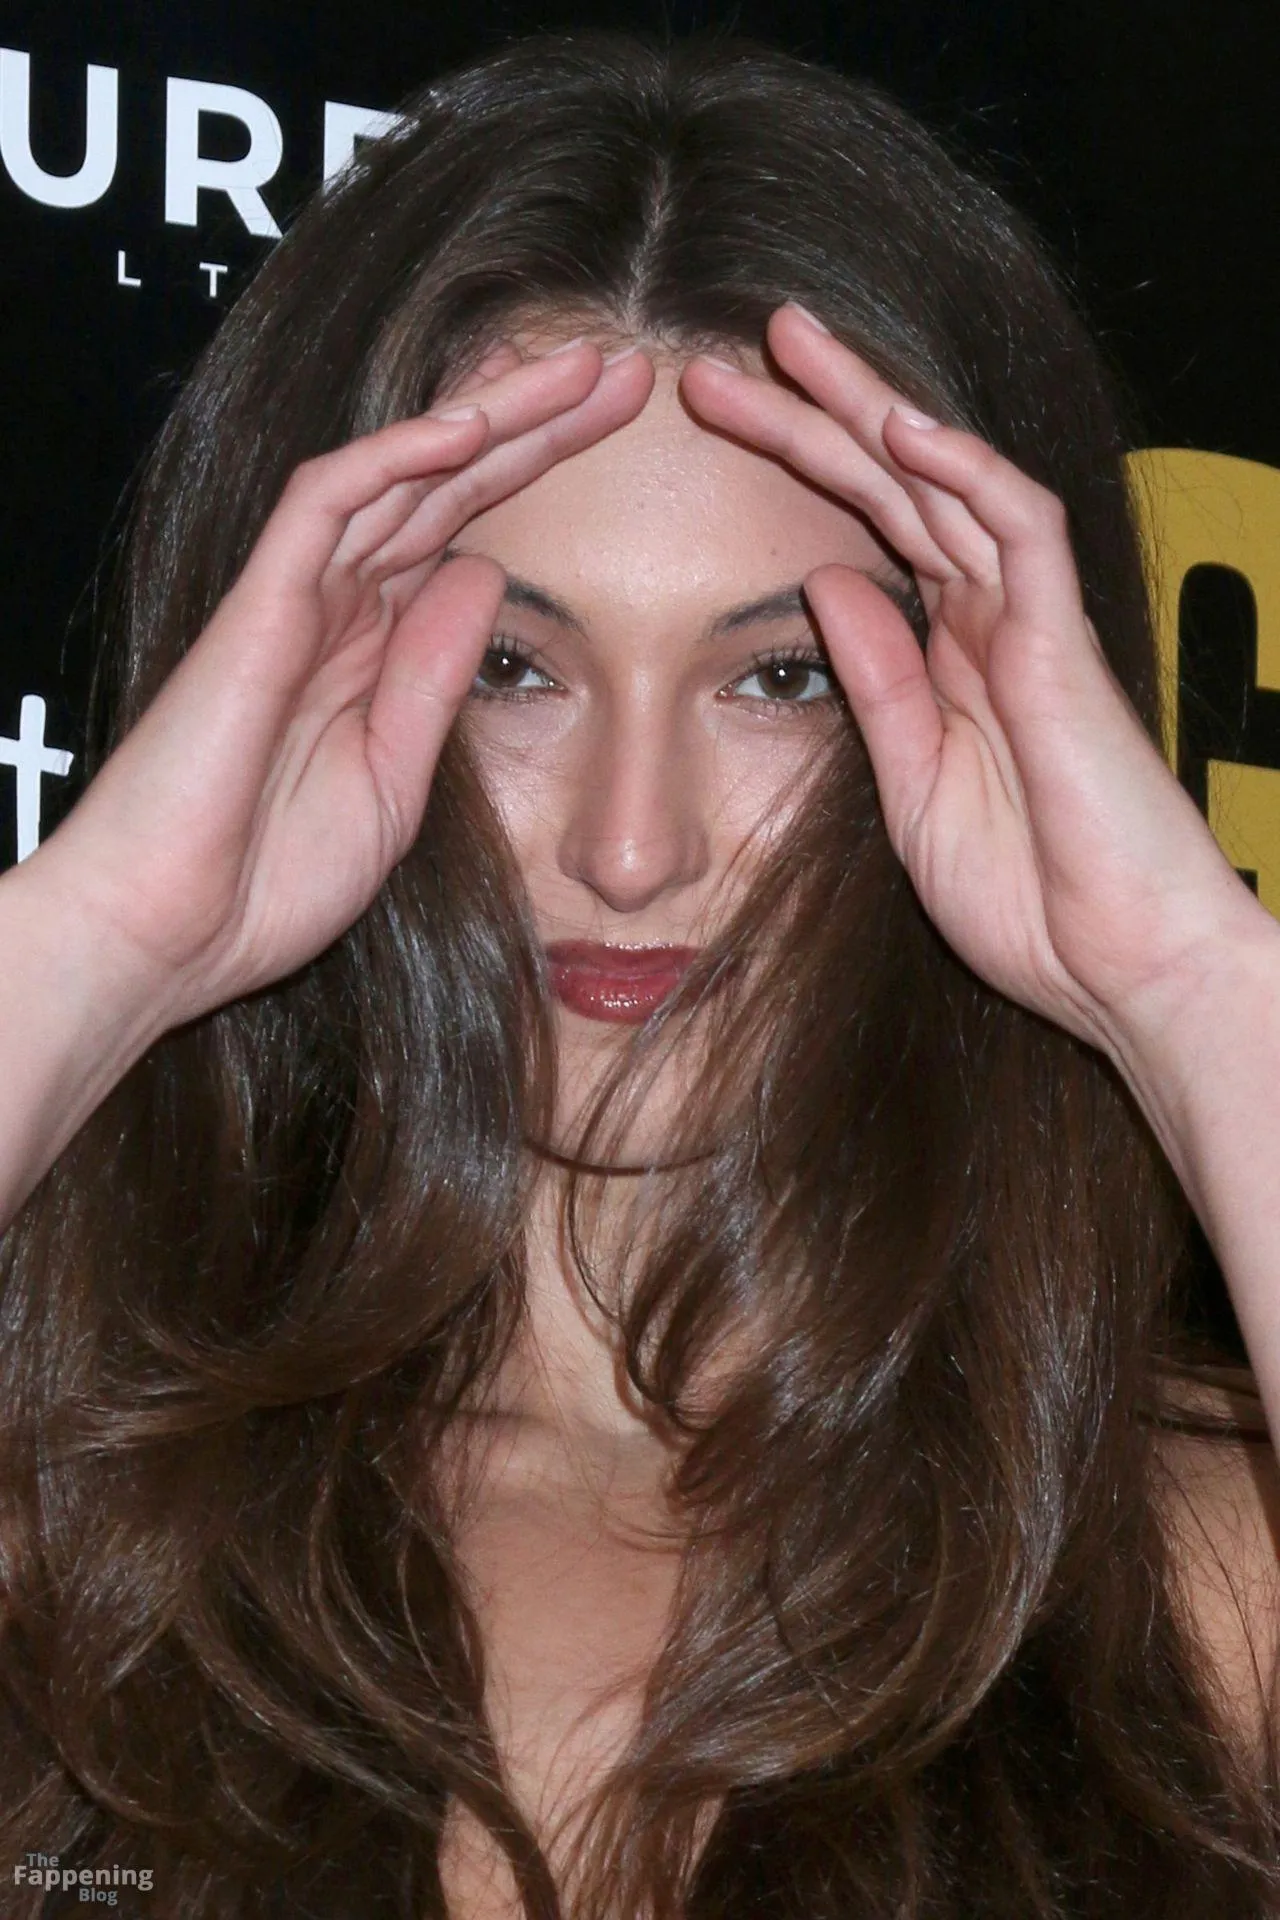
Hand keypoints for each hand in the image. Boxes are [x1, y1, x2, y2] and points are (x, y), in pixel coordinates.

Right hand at [22, 339, 655, 1033]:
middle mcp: (338, 607)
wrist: (176, 935)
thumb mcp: (396, 779)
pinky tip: (469, 425)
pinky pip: (325, 503)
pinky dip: (394, 458)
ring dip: (486, 415)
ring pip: (399, 473)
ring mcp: (296, 598)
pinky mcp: (257, 605)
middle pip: (446, 487)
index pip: (467, 532)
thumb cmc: (272, 877)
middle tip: (620, 368)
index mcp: (373, 651)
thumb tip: (484, 571)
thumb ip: (436, 677)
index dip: (540, 477)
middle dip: (535, 423)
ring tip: (574, 366)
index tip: (622, 436)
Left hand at [679, 303, 1266, 1060]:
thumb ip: (877, 682)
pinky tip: (901, 429)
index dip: (797, 471)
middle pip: (897, 488)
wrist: (1118, 968)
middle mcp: (988, 621)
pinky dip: (966, 474)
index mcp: (948, 656)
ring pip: (949, 483)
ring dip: (873, 411)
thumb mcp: (913, 783)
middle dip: (818, 413)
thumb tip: (827, 582)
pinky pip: (1021, 532)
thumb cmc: (1028, 896)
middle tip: (733, 351)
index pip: (868, 531)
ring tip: (793, 347)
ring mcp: (1028, 626)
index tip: (714, 427)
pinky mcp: (1064, 646)